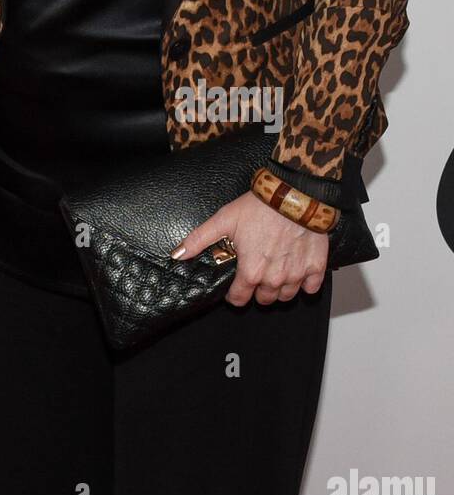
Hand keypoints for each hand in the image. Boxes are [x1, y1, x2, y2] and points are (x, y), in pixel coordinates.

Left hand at [172, 190, 329, 305]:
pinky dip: (304, 283)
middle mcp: (274, 279)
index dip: (233, 294)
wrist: (295, 195)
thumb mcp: (223, 220)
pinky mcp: (316, 267)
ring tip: (274, 271)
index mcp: (251, 272)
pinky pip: (311, 288)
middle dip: (257, 290)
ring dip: (279, 288)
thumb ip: (200, 239)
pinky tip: (296, 270)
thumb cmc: (259, 207)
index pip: (239, 299)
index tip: (234, 286)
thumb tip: (177, 254)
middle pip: (263, 299)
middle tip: (255, 273)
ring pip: (286, 296)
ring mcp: (297, 275)